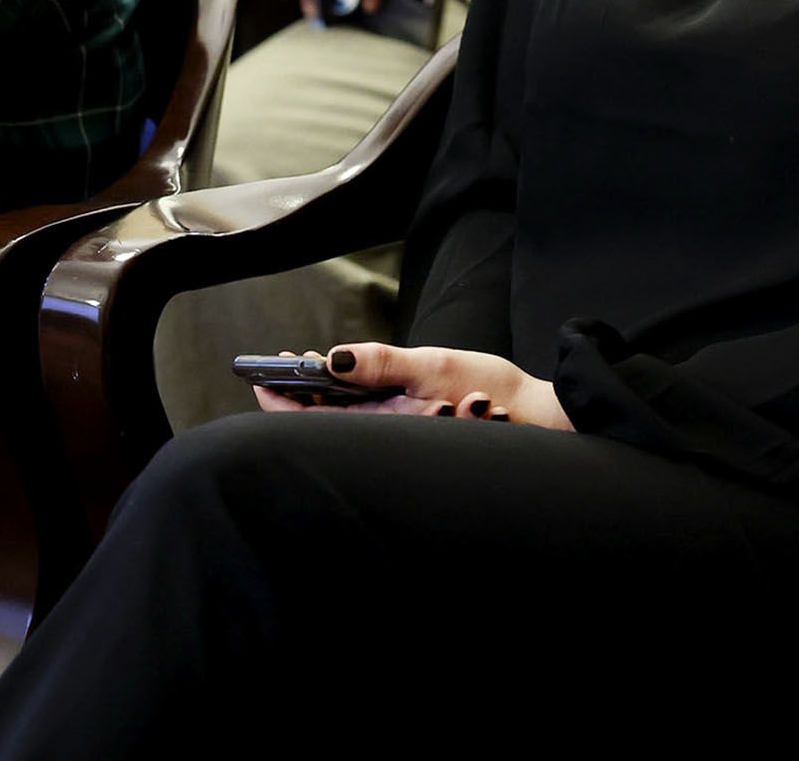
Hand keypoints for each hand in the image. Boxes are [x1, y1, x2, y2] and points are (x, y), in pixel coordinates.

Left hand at [252, 342, 571, 429]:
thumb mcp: (434, 368)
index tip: (258, 379)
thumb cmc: (492, 395)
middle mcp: (389, 439)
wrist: (541, 423)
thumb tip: (334, 359)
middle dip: (296, 398)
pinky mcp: (416, 433)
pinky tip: (344, 382)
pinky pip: (370, 419)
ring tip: (300, 371)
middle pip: (327, 423)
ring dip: (321, 397)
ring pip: (347, 421)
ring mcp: (402, 438)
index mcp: (386, 427)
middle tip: (271, 370)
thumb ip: (383, 364)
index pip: (317, 421)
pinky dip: (351, 399)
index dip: (283, 403)